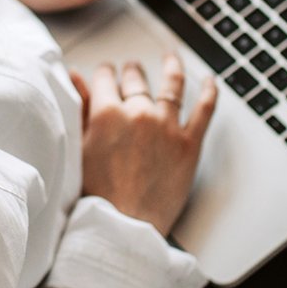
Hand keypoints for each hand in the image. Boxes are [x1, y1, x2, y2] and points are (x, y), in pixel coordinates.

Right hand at [70, 54, 217, 236]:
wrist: (123, 227)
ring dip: (171, 68)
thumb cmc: (96, 195)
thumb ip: (79, 109)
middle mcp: (139, 112)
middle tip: (131, 70)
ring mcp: (167, 126)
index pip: (105, 78)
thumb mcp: (78, 148)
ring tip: (171, 60)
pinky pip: (204, 110)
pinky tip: (211, 81)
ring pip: (172, 85)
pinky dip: (210, 92)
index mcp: (107, 113)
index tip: (106, 74)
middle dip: (132, 72)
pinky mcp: (189, 144)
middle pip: (136, 79)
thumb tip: (75, 77)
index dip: (104, 74)